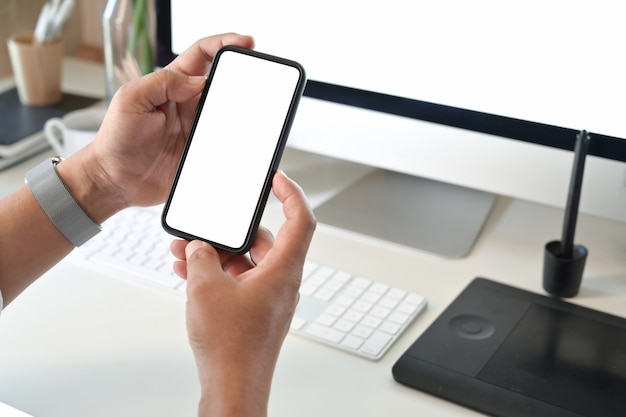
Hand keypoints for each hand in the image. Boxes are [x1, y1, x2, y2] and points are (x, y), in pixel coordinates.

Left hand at [59, 33, 254, 222]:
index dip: (224, 43)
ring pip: (230, 114)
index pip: (202, 55)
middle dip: (242, 76)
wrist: (116, 181)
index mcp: (172, 85)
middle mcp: (188, 104)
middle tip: (256, 77)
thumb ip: (161, 82)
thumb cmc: (116, 140)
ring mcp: (198, 129)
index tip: (245, 42)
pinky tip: (243, 141)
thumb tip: (198, 80)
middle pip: (224, 83)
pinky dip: (237, 142)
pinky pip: (227, 144)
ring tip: (251, 112)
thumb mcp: (130, 100)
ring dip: (242, 112)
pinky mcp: (203, 153)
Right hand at [170, 171, 315, 415]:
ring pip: (245, 262)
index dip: (291, 193)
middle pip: (261, 240)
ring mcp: (268, 297)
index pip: (301, 219)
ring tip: (183, 255)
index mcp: (284, 270)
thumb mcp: (205, 287)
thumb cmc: (231, 345)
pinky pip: (238, 281)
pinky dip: (217, 274)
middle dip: (227, 234)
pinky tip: (188, 274)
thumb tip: (200, 247)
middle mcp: (282, 281)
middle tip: (200, 232)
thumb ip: (201, 257)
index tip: (277, 178)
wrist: (232, 386)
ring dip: (216, 255)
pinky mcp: (255, 310)